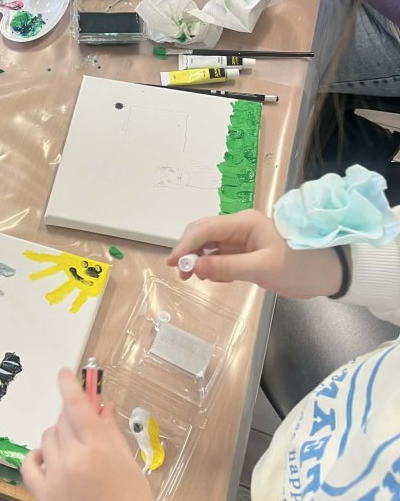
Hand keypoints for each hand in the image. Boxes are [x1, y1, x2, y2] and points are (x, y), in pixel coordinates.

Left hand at [22, 370, 160, 500]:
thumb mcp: (130, 465)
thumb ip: (112, 433)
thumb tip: (102, 406)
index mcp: (98, 448)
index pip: (77, 406)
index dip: (69, 385)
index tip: (64, 373)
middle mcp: (72, 458)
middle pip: (62, 421)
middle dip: (72, 417)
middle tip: (84, 426)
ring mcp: (54, 478)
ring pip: (47, 439)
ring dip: (59, 437)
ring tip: (75, 451)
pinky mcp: (43, 497)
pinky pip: (29, 465)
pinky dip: (37, 456)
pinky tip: (48, 459)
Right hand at [167, 210, 343, 298]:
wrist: (327, 274)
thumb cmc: (300, 266)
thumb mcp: (263, 269)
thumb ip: (227, 268)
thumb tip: (194, 268)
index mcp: (245, 222)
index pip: (206, 228)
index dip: (186, 244)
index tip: (173, 263)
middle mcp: (240, 227)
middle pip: (203, 232)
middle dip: (188, 250)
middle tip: (180, 273)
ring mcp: (241, 240)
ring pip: (208, 245)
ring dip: (197, 259)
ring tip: (192, 278)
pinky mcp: (244, 253)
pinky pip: (219, 256)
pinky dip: (211, 266)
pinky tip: (214, 277)